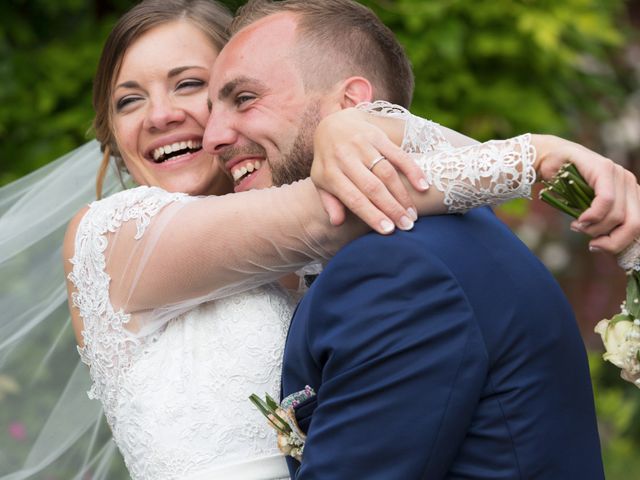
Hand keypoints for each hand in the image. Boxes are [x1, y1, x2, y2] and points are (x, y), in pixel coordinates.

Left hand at [310, 108, 428, 234]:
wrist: (333, 124)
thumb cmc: (329, 161)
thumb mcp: (321, 180)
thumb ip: (329, 202)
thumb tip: (337, 223)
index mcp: (330, 173)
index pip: (353, 198)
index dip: (372, 215)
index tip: (388, 231)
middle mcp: (346, 157)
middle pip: (373, 187)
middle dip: (392, 208)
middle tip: (407, 226)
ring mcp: (363, 145)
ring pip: (387, 173)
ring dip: (403, 195)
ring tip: (413, 214)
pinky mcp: (378, 136)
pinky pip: (398, 154)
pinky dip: (412, 170)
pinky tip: (423, 186)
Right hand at [532, 134, 639, 253]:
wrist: (549, 159)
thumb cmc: (565, 186)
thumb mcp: (587, 209)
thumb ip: (600, 222)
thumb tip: (603, 245)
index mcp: (630, 193)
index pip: (637, 225)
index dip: (620, 243)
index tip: (597, 246)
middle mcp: (630, 182)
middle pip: (635, 224)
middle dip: (613, 242)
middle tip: (592, 245)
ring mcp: (619, 174)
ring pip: (618, 215)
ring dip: (595, 228)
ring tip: (577, 226)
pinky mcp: (605, 168)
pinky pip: (606, 201)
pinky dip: (592, 216)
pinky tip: (580, 220)